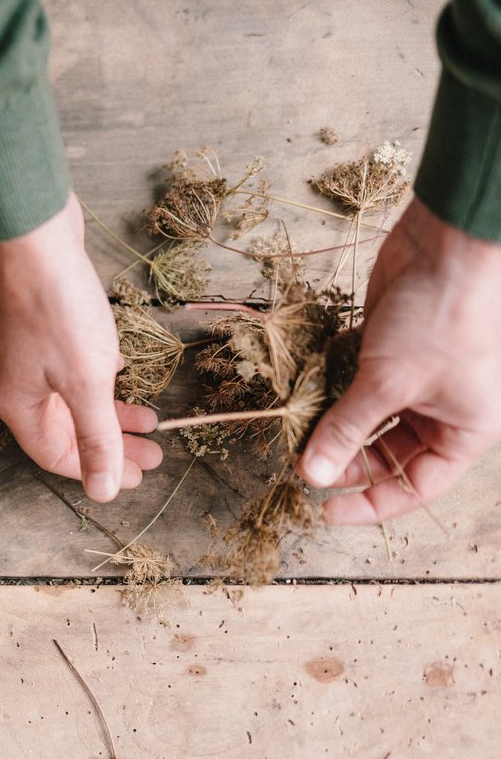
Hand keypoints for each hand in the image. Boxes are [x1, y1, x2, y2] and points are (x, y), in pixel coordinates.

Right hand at [0, 193, 163, 501]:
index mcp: (17, 404)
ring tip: (149, 419)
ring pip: (68, 399)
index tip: (141, 475)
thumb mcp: (86, 381)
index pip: (56, 454)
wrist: (34, 240)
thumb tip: (104, 492)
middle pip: (65, 430)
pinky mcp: (36, 329)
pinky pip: (67, 371)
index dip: (98, 469)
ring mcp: (22, 356)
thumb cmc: (57, 310)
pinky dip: (96, 382)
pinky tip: (120, 373)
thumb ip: (98, 437)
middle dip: (112, 444)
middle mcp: (13, 385)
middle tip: (154, 454)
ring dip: (109, 412)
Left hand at [297, 201, 500, 523]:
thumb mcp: (388, 384)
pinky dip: (330, 391)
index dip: (370, 503)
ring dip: (331, 426)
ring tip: (294, 432)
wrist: (442, 249)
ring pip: (366, 420)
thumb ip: (348, 430)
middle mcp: (442, 411)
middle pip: (387, 455)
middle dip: (343, 460)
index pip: (415, 487)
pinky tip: (303, 395)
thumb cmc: (436, 321)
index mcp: (463, 431)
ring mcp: (414, 382)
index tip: (323, 510)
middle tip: (299, 461)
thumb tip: (314, 474)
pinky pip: (353, 386)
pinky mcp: (386, 354)